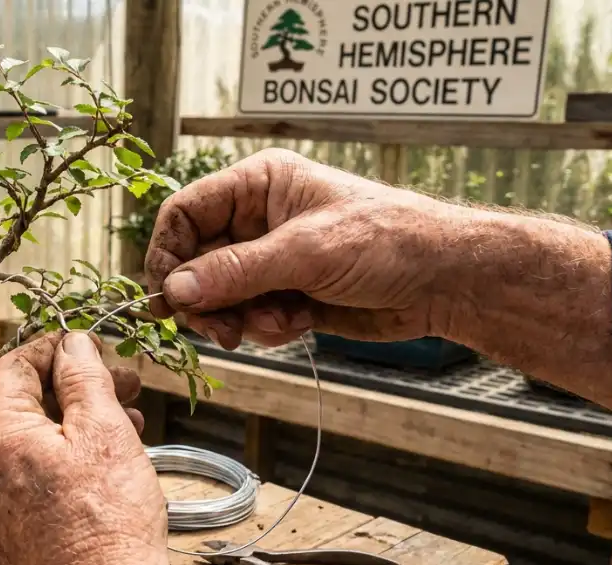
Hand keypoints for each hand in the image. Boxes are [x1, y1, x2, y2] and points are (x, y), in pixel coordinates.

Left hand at [0, 331, 212, 564]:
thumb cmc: (107, 523)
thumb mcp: (103, 429)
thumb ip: (83, 377)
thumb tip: (72, 343)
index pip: (13, 366)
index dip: (54, 348)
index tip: (88, 344)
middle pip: (24, 405)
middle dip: (75, 387)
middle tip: (124, 383)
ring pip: (33, 443)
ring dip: (77, 424)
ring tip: (129, 422)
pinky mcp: (9, 533)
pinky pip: (33, 478)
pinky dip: (66, 460)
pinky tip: (106, 463)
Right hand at [143, 147, 611, 410]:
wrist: (445, 281)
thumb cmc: (386, 240)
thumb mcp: (303, 253)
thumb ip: (235, 272)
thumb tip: (174, 290)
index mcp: (257, 186)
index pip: (185, 214)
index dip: (169, 255)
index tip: (167, 297)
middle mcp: (257, 220)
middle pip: (196, 263)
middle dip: (208, 300)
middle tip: (220, 331)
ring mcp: (271, 260)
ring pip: (220, 297)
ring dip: (242, 318)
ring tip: (280, 321)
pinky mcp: (286, 294)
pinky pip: (250, 317)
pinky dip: (267, 327)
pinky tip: (300, 322)